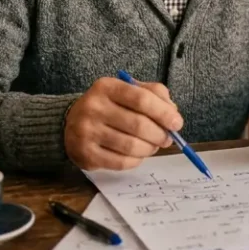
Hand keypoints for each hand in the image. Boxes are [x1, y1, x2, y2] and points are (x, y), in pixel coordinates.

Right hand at [64, 77, 182, 170]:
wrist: (72, 123)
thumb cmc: (109, 106)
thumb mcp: (127, 91)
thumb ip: (153, 95)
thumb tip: (173, 114)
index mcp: (106, 87)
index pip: (142, 99)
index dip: (164, 113)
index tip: (177, 123)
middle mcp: (93, 107)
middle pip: (139, 125)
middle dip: (160, 135)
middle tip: (167, 139)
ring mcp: (87, 132)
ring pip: (131, 146)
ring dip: (150, 149)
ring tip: (153, 146)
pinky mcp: (86, 154)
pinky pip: (121, 162)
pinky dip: (136, 160)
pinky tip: (138, 154)